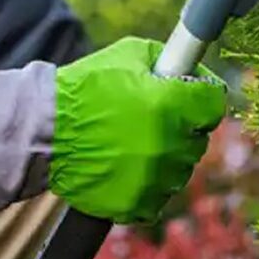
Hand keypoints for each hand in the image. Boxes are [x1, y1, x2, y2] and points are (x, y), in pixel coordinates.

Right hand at [0, 37, 224, 245]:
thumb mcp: (130, 54)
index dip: (202, 97)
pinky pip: (158, 197)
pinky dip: (147, 185)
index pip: (215, 103)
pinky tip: (126, 168)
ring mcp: (155, 178)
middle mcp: (170, 144)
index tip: (190, 97)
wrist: (44, 132)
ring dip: (165, 157)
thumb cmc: (86, 88)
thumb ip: (168, 59)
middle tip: (153, 119)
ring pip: (180, 169)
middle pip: (198, 138)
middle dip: (182, 127)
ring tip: (133, 143)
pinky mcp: (138, 204)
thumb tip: (192, 68)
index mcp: (173, 104)